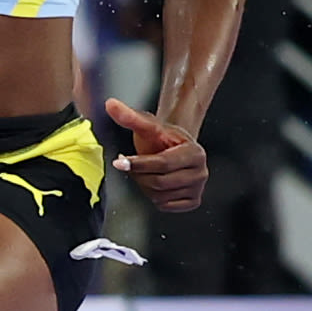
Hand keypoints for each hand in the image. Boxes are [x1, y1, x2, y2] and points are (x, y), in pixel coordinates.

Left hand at [105, 96, 208, 211]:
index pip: (163, 163)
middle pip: (160, 182)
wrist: (174, 149)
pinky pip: (165, 206)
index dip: (139, 164)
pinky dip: (155, 198)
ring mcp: (198, 188)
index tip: (120, 162)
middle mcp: (201, 172)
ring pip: (160, 196)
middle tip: (134, 166)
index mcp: (195, 153)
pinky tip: (156, 183)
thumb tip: (110, 104)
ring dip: (146, 186)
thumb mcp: (148, 127)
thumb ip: (130, 117)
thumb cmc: (161, 139)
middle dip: (140, 175)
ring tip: (147, 172)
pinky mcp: (193, 202)